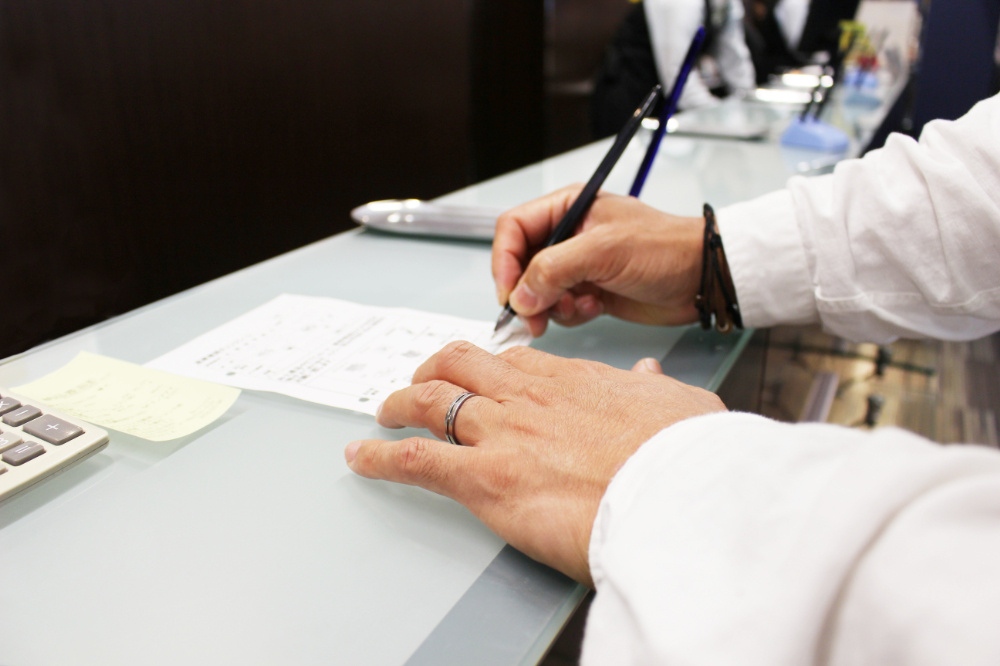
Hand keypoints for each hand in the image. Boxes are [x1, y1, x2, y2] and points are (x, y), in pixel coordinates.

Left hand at [344, 341, 726, 586]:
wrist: (680, 493)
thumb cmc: (686, 457)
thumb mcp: (683, 405)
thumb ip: (655, 387)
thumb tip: (650, 374)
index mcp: (574, 380)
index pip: (515, 362)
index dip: (488, 367)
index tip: (479, 375)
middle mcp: (529, 398)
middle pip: (462, 367)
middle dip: (433, 372)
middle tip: (419, 384)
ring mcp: (503, 434)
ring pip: (431, 402)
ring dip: (400, 404)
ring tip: (384, 412)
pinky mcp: (486, 478)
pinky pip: (417, 459)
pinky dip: (381, 457)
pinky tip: (362, 457)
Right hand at [492, 186, 704, 336]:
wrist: (702, 279)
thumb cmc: (666, 248)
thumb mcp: (605, 251)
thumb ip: (555, 269)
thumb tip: (520, 294)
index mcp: (568, 208)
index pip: (513, 228)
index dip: (504, 260)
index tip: (509, 292)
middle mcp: (569, 235)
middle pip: (521, 264)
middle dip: (526, 292)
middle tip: (534, 315)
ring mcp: (579, 265)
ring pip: (539, 291)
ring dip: (551, 307)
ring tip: (579, 307)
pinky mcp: (591, 290)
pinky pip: (561, 307)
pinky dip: (571, 314)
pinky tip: (596, 308)